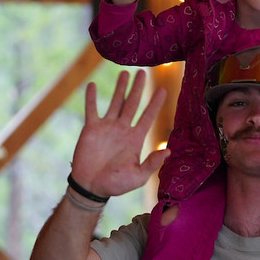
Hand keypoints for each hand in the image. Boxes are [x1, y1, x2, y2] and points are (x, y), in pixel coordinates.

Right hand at [69, 70, 169, 197]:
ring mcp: (107, 127)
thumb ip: (152, 163)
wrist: (91, 187)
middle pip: (132, 104)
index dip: (155, 104)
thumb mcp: (138, 176)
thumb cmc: (116, 184)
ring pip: (115, 102)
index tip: (164, 90)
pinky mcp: (91, 129)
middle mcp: (123, 129)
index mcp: (135, 139)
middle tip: (143, 72)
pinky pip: (91, 109)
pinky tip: (91, 84)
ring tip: (125, 73)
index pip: (148, 117)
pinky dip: (91, 97)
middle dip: (138, 88)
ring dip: (119, 88)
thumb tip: (168, 151)